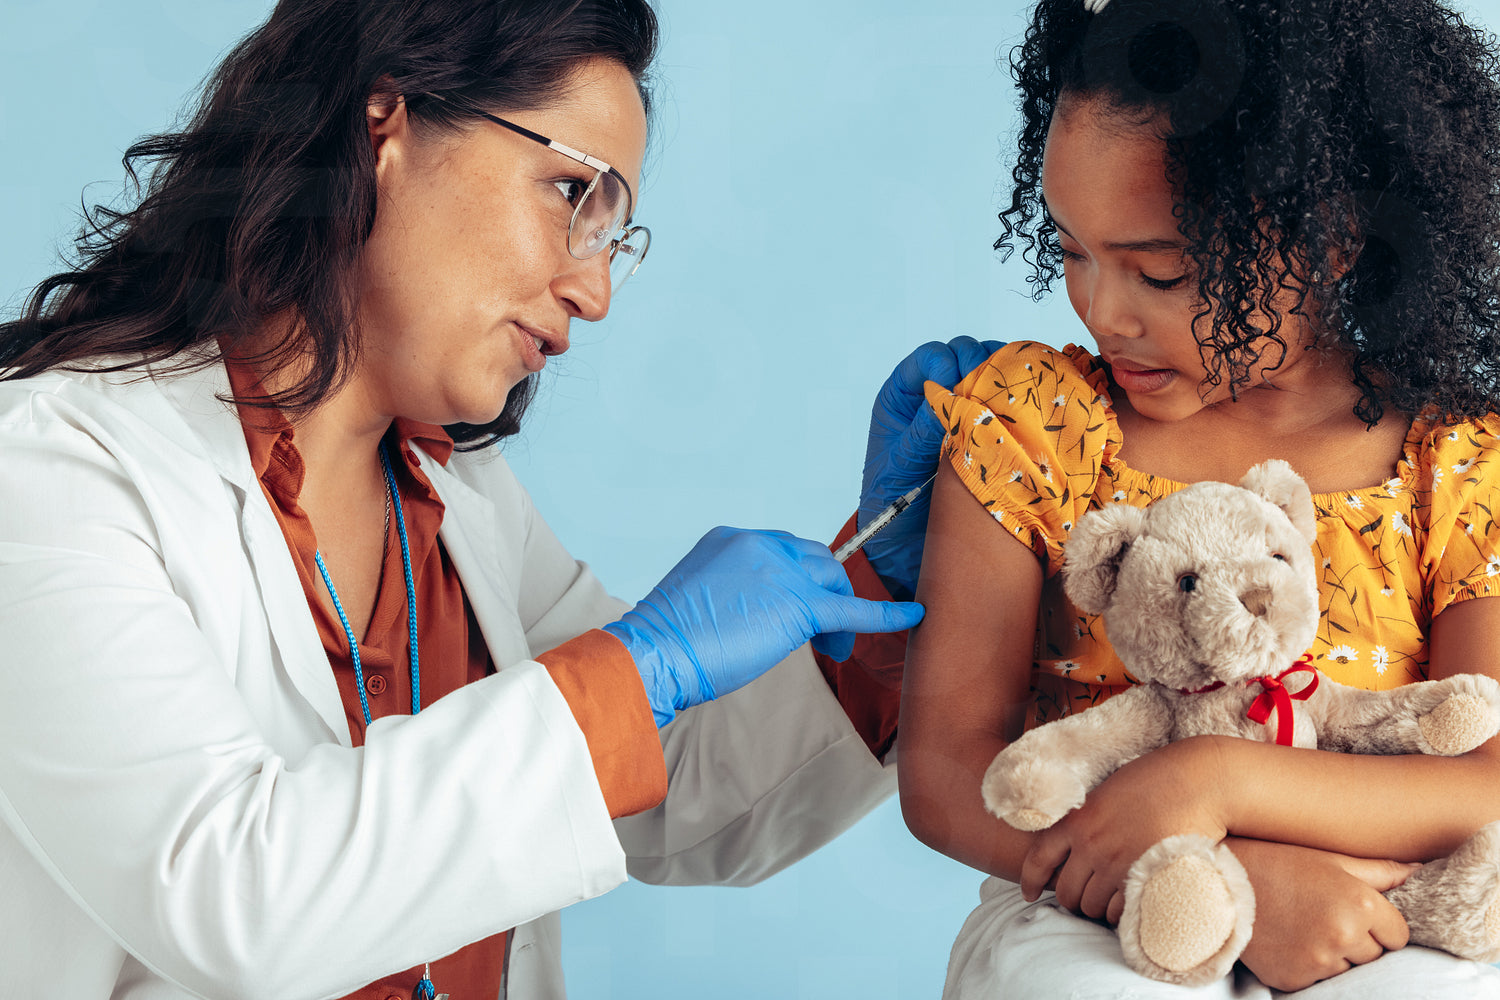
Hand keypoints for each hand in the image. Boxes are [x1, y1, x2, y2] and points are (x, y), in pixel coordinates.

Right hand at [604, 526, 925, 725]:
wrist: (653, 655)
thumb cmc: (667, 642)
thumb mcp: (701, 599)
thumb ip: (736, 593)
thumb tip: (762, 614)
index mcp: (732, 539)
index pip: (786, 550)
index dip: (801, 579)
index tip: (803, 604)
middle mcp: (759, 545)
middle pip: (816, 560)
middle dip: (825, 592)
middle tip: (824, 632)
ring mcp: (780, 571)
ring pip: (834, 581)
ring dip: (839, 612)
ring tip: (832, 647)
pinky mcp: (799, 605)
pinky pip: (853, 609)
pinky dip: (886, 613)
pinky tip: (912, 616)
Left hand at [860, 337, 1003, 598]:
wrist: (910, 545)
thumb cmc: (893, 504)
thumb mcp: (900, 467)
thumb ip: (920, 433)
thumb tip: (947, 399)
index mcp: (906, 396)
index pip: (931, 358)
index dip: (946, 364)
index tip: (953, 388)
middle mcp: (939, 395)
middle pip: (968, 355)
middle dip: (981, 365)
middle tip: (989, 393)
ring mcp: (971, 409)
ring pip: (997, 373)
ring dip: (1007, 382)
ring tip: (1012, 405)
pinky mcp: (997, 430)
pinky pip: (1015, 404)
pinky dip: (1026, 404)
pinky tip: (1031, 416)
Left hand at [1019, 737, 1229, 922]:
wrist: (1198, 783)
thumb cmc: (1156, 780)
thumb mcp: (1107, 792)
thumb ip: (1087, 821)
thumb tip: (1075, 846)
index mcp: (1077, 820)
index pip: (1038, 859)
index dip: (1030, 881)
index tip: (1029, 893)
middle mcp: (1091, 845)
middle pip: (1066, 892)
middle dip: (1072, 900)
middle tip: (1083, 899)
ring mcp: (1117, 865)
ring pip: (1092, 907)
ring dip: (1097, 908)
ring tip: (1108, 900)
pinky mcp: (1144, 880)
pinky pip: (1120, 913)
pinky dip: (1119, 914)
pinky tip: (1127, 905)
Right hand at [1228, 838, 1413, 990]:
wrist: (1218, 881)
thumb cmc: (1277, 862)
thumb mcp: (1329, 858)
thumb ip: (1380, 870)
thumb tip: (1419, 872)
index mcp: (1359, 903)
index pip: (1398, 934)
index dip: (1378, 922)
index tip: (1351, 908)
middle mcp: (1342, 936)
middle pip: (1374, 955)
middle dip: (1357, 939)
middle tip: (1321, 914)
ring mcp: (1318, 961)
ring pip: (1348, 970)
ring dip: (1334, 955)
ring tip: (1302, 926)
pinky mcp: (1294, 979)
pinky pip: (1318, 982)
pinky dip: (1308, 966)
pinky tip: (1288, 941)